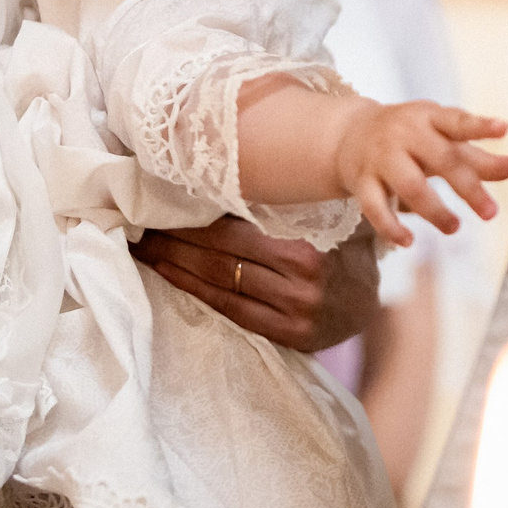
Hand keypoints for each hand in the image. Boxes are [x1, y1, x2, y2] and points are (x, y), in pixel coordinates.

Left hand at [131, 218, 381, 352]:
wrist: (371, 297)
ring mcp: (295, 314)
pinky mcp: (290, 337)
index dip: (190, 223)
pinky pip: (232, 312)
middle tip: (136, 227)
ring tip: (144, 251)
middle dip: (173, 243)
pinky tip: (173, 279)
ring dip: (176, 269)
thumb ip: (286, 203)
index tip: (156, 207)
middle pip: (220, 260)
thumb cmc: (342, 243)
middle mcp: (301, 284)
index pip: (233, 234)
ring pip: (220, 287)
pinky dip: (198, 294)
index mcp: (308, 248)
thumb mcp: (325, 214)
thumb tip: (228, 170)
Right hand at [332, 100, 507, 246]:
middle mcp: (405, 134)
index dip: (479, 126)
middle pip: (441, 159)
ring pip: (410, 186)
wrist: (351, 133)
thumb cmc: (410, 136)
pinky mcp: (362, 181)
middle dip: (468, 187)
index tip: (505, 129)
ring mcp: (382, 157)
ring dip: (435, 211)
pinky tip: (408, 242)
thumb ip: (475, 155)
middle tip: (491, 213)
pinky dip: (391, 227)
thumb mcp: (440, 137)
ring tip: (454, 227)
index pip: (457, 121)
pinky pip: (374, 208)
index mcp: (429, 117)